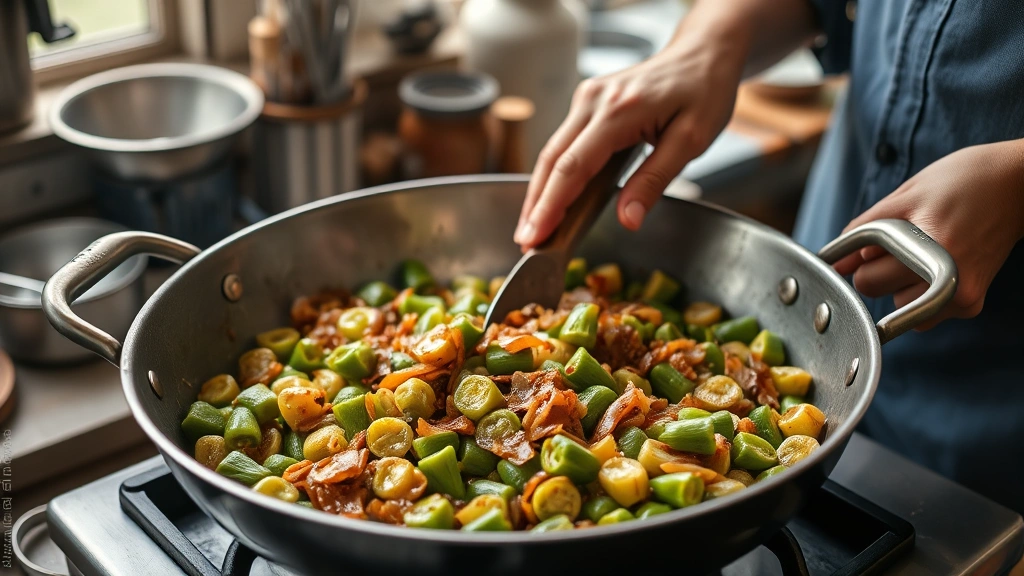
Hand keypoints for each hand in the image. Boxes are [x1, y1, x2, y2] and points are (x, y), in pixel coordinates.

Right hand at [513, 23, 748, 249]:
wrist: (703, 52)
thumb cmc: (703, 91)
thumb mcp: (692, 140)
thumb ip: (655, 180)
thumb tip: (628, 219)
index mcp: (619, 111)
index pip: (572, 167)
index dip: (550, 206)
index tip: (535, 236)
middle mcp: (593, 100)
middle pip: (551, 160)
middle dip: (535, 205)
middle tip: (525, 243)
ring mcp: (586, 98)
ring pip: (552, 151)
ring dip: (540, 191)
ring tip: (532, 229)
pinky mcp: (587, 102)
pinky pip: (563, 142)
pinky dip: (554, 174)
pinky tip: (550, 198)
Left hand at [834, 140, 1023, 329]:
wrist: (1018, 185)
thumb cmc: (960, 181)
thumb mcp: (905, 195)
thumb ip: (863, 230)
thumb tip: (834, 263)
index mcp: (930, 247)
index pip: (865, 276)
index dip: (859, 257)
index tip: (862, 248)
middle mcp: (950, 277)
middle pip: (875, 291)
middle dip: (875, 269)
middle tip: (900, 242)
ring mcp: (962, 295)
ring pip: (897, 305)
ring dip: (898, 283)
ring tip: (923, 250)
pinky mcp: (971, 303)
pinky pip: (923, 315)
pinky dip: (919, 294)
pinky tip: (935, 267)